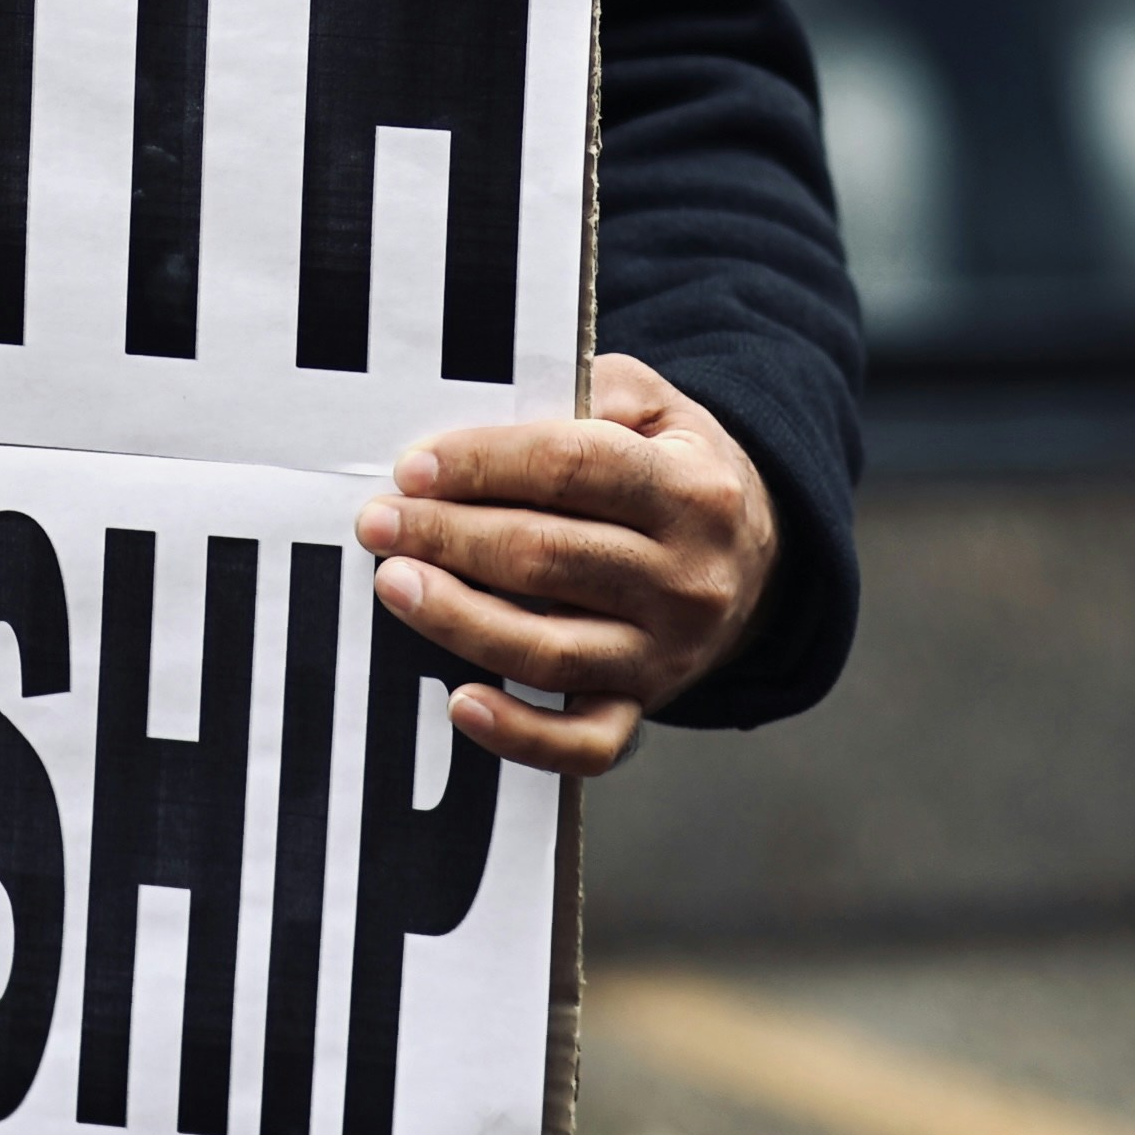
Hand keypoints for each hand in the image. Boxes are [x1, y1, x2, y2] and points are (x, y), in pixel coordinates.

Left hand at [354, 353, 776, 777]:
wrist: (756, 557)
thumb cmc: (677, 469)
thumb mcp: (656, 407)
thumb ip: (592, 391)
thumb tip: (498, 408)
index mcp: (690, 490)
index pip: (570, 467)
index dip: (482, 465)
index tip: (413, 468)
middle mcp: (686, 578)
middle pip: (546, 558)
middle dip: (447, 537)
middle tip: (378, 522)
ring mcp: (667, 652)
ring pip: (550, 650)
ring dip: (458, 620)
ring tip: (395, 585)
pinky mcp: (647, 704)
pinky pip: (585, 743)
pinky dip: (520, 733)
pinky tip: (461, 702)